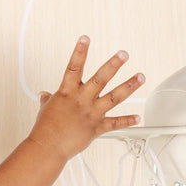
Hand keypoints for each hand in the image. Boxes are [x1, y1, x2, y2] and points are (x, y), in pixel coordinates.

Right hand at [28, 36, 143, 160]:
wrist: (48, 147)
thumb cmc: (45, 129)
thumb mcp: (45, 109)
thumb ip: (48, 100)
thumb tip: (44, 95)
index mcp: (67, 92)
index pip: (74, 67)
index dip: (79, 51)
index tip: (86, 38)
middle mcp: (82, 100)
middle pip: (100, 78)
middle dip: (113, 65)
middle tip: (124, 54)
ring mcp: (91, 114)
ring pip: (114, 97)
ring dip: (129, 86)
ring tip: (140, 77)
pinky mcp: (97, 128)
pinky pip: (115, 124)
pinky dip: (128, 121)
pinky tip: (138, 117)